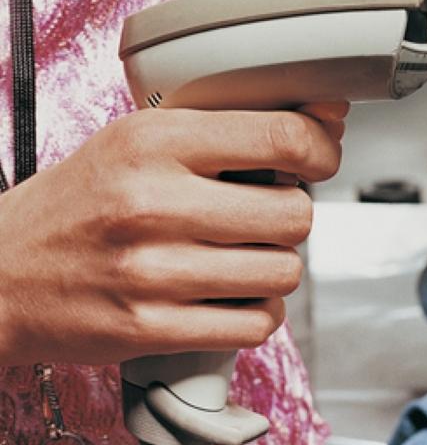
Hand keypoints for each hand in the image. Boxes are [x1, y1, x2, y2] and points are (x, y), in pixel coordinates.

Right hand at [0, 103, 347, 365]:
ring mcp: (151, 271)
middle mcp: (152, 202)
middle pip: (295, 213)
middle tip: (262, 216)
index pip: (283, 137)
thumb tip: (328, 116)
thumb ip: (231, 127)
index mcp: (154, 141)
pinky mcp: (149, 328)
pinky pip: (255, 324)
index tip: (319, 159)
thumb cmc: (80, 203)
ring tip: (242, 257)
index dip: (321, 150)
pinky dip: (256, 313)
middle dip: (291, 215)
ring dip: (275, 268)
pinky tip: (230, 296)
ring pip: (284, 272)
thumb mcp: (141, 140)